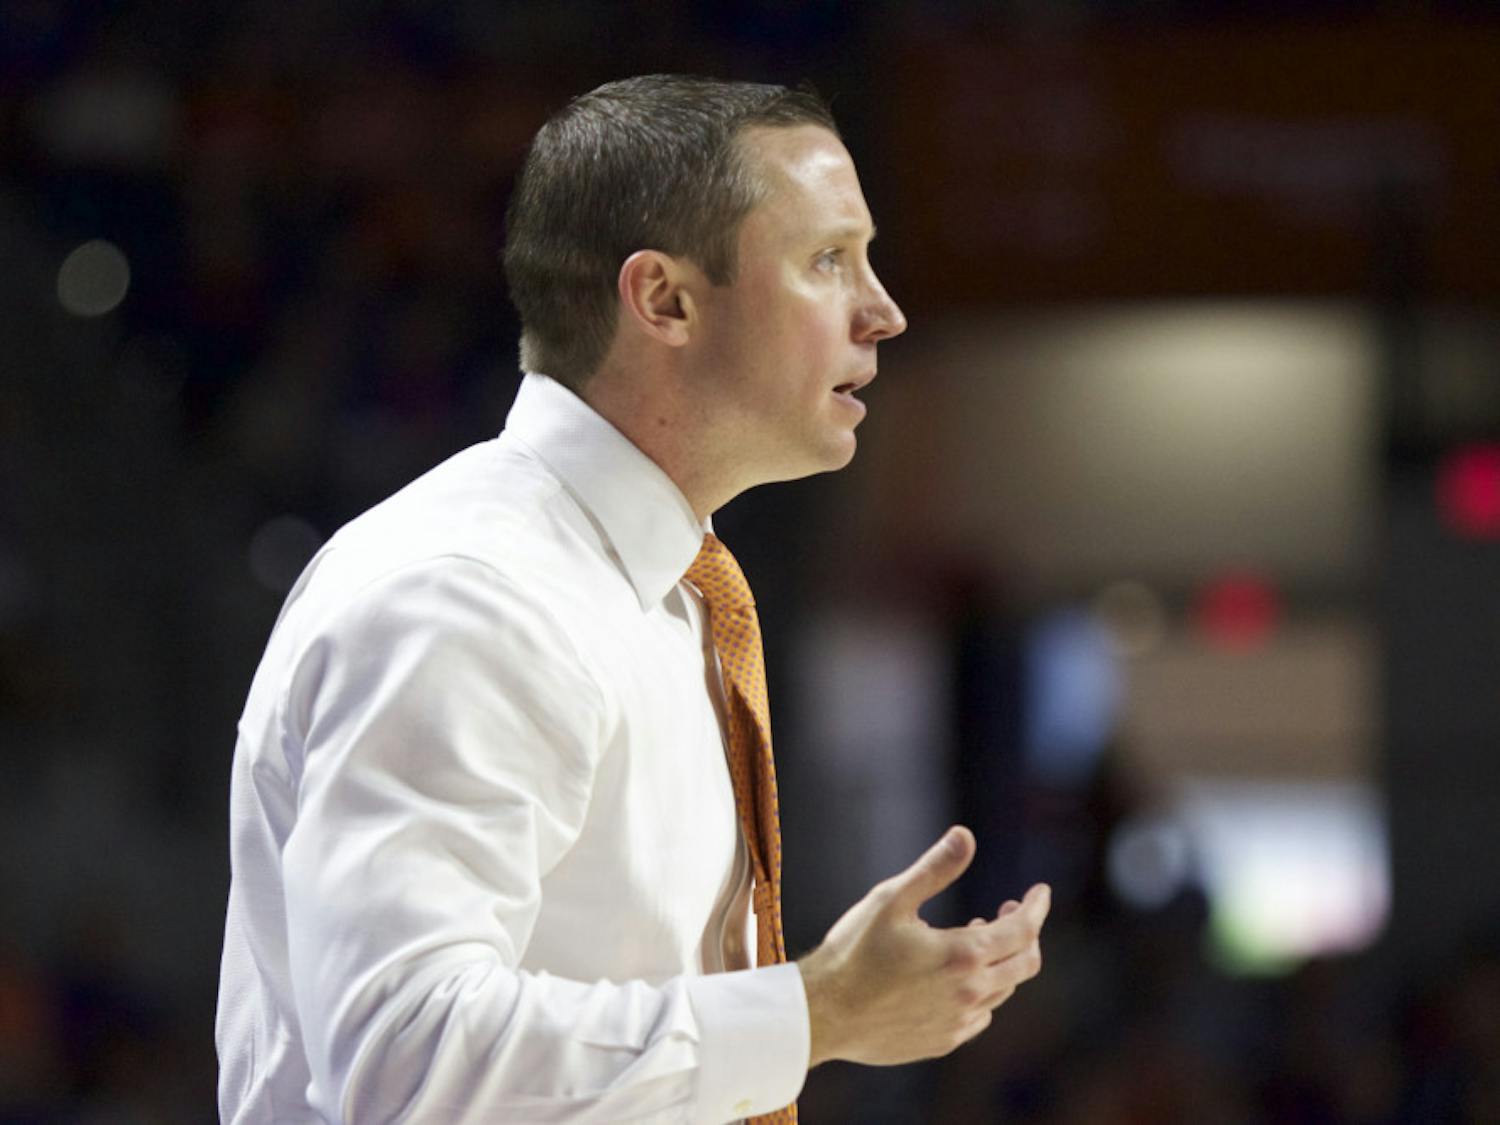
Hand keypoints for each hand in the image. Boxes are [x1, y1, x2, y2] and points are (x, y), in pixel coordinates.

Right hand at [797, 826, 1048, 1067]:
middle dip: (1027, 933)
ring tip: (977, 936)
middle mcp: (969, 993)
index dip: (1036, 907)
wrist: (824, 1014)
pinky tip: (959, 978)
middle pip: (1025, 964)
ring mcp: (958, 1022)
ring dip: (1002, 961)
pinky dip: (981, 991)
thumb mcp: (891, 899)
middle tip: (1010, 910)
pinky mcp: (943, 1041)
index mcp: (963, 956)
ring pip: (1003, 991)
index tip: (1040, 891)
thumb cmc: (854, 952)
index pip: (1023, 930)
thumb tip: (965, 835)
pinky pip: (979, 1016)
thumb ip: (934, 869)